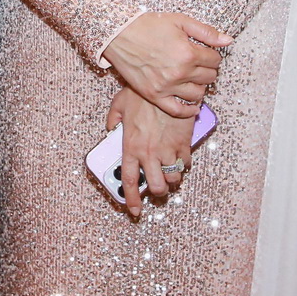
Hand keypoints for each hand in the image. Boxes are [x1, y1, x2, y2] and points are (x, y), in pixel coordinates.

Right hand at [101, 12, 228, 117]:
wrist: (119, 34)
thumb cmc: (148, 25)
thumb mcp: (180, 21)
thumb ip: (206, 32)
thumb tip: (228, 41)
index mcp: (188, 53)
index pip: (215, 60)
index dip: (213, 55)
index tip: (206, 53)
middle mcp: (180, 72)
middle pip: (209, 77)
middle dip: (207, 70)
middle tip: (199, 64)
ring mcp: (167, 86)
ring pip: (198, 94)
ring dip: (199, 86)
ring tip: (192, 79)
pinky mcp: (154, 95)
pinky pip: (177, 110)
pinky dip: (189, 110)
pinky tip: (193, 105)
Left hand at [108, 86, 193, 217]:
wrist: (166, 86)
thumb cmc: (142, 94)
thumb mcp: (119, 105)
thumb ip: (113, 120)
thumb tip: (110, 129)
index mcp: (131, 147)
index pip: (130, 181)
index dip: (131, 199)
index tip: (135, 210)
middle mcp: (149, 153)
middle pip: (156, 187)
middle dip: (157, 192)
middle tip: (157, 188)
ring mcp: (168, 150)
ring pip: (173, 178)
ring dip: (172, 179)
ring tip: (169, 173)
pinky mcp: (183, 143)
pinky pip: (186, 163)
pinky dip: (183, 164)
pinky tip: (180, 158)